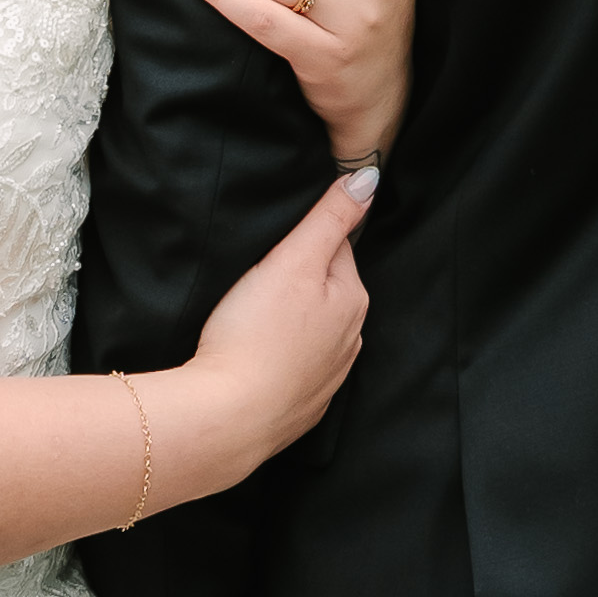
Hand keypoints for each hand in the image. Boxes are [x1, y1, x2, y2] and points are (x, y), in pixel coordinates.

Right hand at [158, 172, 377, 495]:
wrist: (228, 418)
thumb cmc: (255, 335)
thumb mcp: (293, 260)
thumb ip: (330, 217)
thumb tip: (369, 178)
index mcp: (352, 300)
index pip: (334, 249)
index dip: (298, 245)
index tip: (270, 255)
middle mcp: (350, 341)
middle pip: (323, 291)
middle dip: (295, 284)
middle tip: (253, 287)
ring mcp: (327, 378)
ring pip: (309, 332)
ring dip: (286, 323)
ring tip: (249, 323)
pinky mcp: (301, 406)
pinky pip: (292, 370)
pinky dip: (277, 361)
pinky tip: (253, 359)